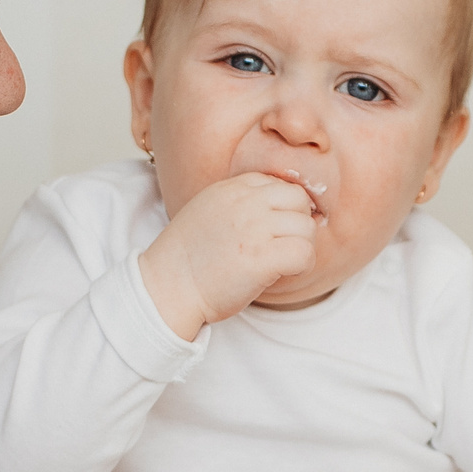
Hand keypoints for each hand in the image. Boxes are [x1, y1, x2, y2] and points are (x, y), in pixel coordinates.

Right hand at [139, 172, 322, 340]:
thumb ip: (238, 203)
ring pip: (307, 227)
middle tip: (281, 246)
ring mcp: (255, 228)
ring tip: (280, 263)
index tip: (271, 231)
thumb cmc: (187, 258)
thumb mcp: (209, 211)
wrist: (166, 287)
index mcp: (231, 188)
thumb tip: (275, 211)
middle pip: (299, 200)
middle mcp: (245, 202)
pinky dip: (301, 266)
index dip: (282, 209)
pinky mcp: (263, 258)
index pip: (278, 184)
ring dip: (300, 247)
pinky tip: (282, 274)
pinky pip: (305, 253)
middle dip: (297, 223)